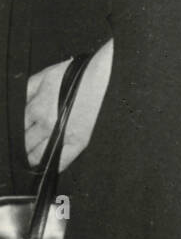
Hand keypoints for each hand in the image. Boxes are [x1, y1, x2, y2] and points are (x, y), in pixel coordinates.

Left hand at [25, 39, 113, 172]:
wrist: (107, 75)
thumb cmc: (79, 72)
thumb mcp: (46, 75)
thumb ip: (26, 91)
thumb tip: (14, 105)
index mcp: (37, 107)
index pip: (17, 129)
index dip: (15, 133)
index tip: (17, 135)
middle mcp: (47, 124)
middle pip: (24, 145)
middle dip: (22, 145)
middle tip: (25, 144)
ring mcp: (64, 135)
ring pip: (37, 156)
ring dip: (32, 156)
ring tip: (34, 154)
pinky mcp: (80, 142)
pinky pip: (60, 163)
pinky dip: (52, 166)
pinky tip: (49, 162)